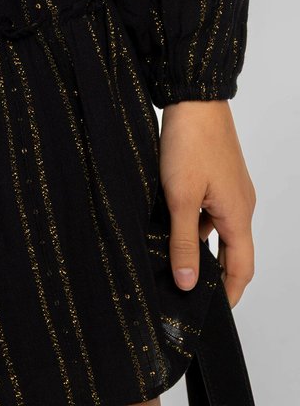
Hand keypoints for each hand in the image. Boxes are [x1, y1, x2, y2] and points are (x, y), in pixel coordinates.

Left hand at [159, 99, 255, 307]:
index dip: (229, 293)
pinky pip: (209, 207)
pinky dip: (193, 218)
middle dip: (212, 271)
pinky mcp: (217, 175)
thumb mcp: (179, 196)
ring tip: (169, 253)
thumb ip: (182, 241)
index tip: (213, 310)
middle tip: (186, 286)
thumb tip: (188, 282)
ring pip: (216, 227)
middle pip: (231, 250)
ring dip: (197, 242)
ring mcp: (230, 188)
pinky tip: (167, 217)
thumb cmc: (190, 142)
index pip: (241, 268)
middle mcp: (240, 204)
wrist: (194, 97)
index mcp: (237, 215)